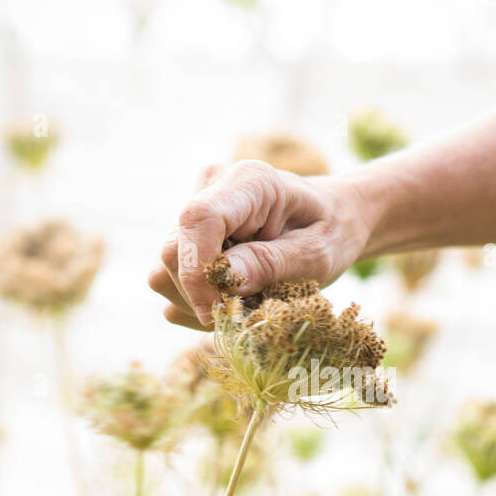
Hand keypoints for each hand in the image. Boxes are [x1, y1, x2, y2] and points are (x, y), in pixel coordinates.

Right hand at [149, 160, 369, 329]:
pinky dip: (195, 303)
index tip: (217, 312)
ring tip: (245, 305)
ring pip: (163, 271)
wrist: (332, 219)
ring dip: (197, 304)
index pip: (198, 219)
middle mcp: (212, 189)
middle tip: (247, 312)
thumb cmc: (332, 232)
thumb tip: (226, 281)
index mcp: (249, 182)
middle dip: (202, 296)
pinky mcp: (186, 237)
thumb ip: (272, 263)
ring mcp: (194, 212)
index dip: (198, 272)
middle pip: (172, 252)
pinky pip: (167, 281)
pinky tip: (232, 300)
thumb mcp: (317, 254)